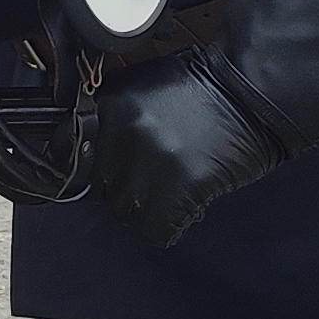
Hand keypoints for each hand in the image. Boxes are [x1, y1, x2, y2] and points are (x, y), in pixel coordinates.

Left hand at [91, 50, 277, 251]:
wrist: (251, 92)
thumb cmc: (201, 89)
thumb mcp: (140, 86)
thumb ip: (108, 114)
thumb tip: (84, 146)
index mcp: (107, 106)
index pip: (68, 154)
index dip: (89, 167)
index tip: (101, 174)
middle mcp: (121, 134)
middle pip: (99, 188)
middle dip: (122, 188)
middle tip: (150, 179)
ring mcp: (150, 164)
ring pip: (124, 213)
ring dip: (146, 209)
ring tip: (170, 192)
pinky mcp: (180, 189)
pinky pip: (156, 231)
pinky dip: (169, 227)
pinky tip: (186, 208)